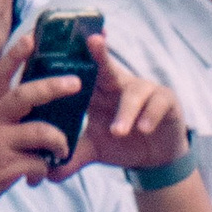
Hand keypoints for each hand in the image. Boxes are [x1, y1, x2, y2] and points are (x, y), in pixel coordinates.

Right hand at [0, 34, 73, 211]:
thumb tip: (30, 111)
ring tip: (63, 149)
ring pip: (42, 131)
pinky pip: (39, 164)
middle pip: (26, 95)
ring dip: (59, 141)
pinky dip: (43, 170)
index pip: (1, 73)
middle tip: (75, 83)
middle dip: (53, 87)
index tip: (33, 36)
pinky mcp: (6, 167)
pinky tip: (35, 178)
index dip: (17, 54)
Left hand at [61, 34, 185, 178]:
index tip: (59, 36)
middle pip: (107, 64)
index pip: (83, 69)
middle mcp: (118, 83)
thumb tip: (46, 175)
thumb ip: (73, 156)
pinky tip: (144, 128)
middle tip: (93, 41)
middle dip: (100, 52)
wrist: (156, 158)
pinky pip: (157, 102)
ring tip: (119, 130)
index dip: (74, 53)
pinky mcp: (165, 100)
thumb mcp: (95, 149)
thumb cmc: (121, 142)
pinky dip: (149, 115)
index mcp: (97, 89)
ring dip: (125, 111)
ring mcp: (143, 89)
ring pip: (132, 92)